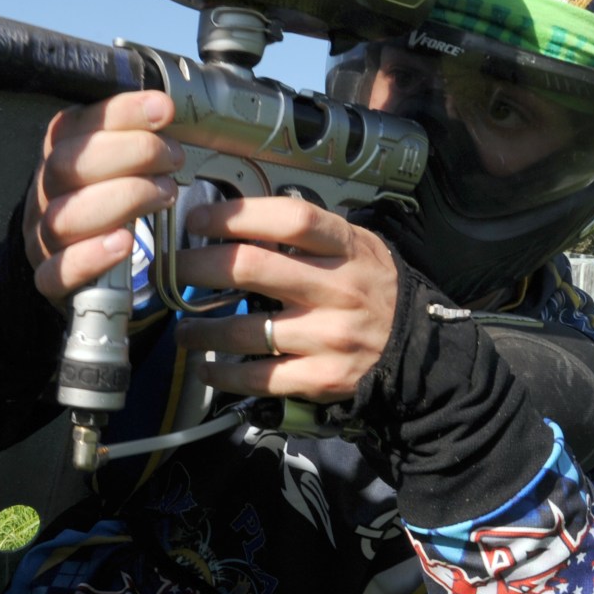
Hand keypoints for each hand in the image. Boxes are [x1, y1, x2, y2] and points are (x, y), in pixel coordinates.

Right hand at [22, 91, 183, 305]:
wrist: (72, 260)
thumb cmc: (105, 202)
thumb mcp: (116, 163)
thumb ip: (136, 137)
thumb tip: (168, 109)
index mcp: (57, 153)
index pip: (75, 124)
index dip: (120, 113)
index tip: (163, 109)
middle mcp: (43, 192)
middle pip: (67, 166)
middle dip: (129, 154)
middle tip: (173, 158)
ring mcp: (42, 236)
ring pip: (64, 217)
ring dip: (122, 201)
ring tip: (164, 195)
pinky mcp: (48, 278)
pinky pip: (58, 270)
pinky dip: (91, 256)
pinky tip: (124, 243)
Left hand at [169, 198, 398, 402]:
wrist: (419, 352)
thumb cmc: (375, 291)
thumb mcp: (358, 248)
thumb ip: (309, 236)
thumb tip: (241, 222)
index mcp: (347, 249)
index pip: (288, 220)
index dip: (236, 215)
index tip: (198, 220)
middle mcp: (337, 290)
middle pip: (252, 268)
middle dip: (198, 266)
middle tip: (174, 269)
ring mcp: (328, 337)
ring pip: (244, 329)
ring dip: (200, 329)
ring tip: (183, 328)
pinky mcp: (320, 378)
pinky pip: (257, 378)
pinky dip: (221, 374)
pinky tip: (206, 367)